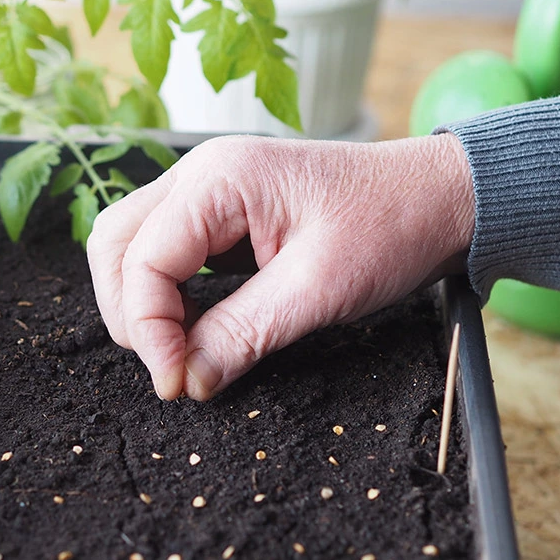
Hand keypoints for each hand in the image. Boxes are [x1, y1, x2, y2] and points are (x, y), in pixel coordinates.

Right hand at [87, 134, 474, 400]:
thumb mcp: (318, 289)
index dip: (148, 330)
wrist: (443, 199)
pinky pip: (168, 253)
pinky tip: (194, 329)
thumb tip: (187, 381)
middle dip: (130, 314)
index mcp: (219, 179)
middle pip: (116, 245)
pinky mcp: (224, 215)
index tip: (176, 384)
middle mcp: (202, 175)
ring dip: (141, 304)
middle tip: (170, 371)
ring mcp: (210, 192)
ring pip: (132, 247)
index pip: (142, 259)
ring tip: (178, 354)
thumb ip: (243, 334)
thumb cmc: (393, 225)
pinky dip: (167, 295)